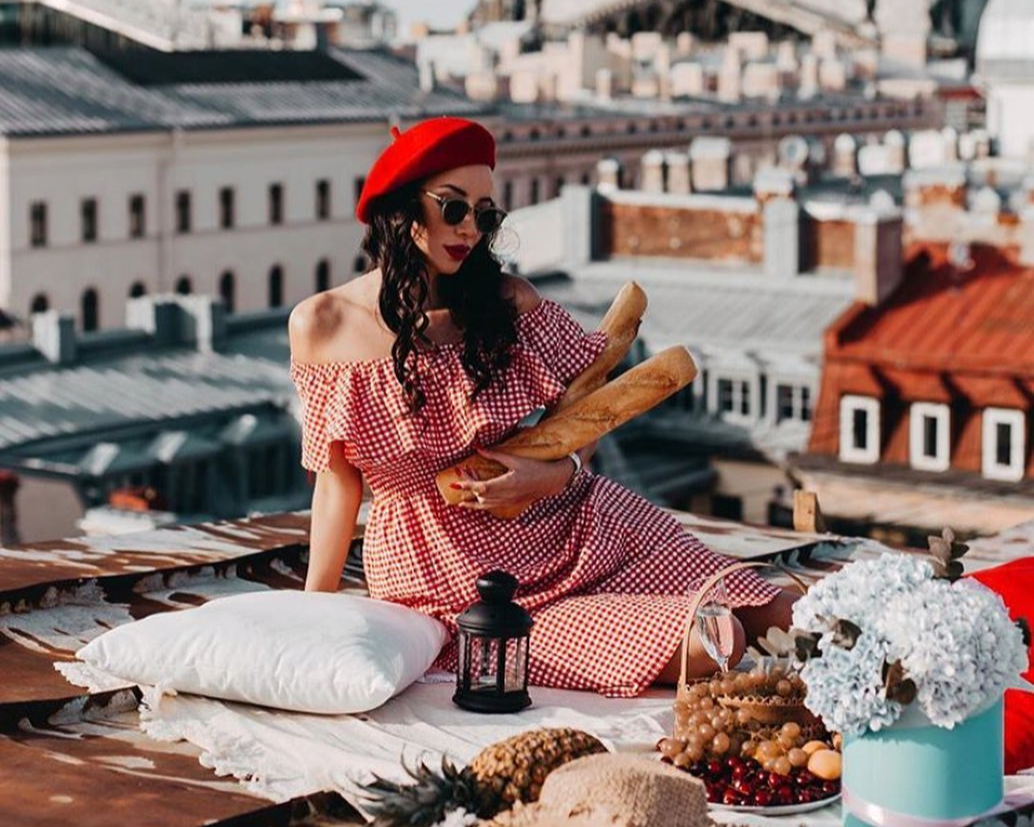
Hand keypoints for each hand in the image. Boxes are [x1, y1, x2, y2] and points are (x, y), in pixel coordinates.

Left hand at [453, 446, 574, 511]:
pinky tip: (473, 501)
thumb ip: (495, 455)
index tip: (455, 483)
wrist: (551, 481)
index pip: (482, 487)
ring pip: (484, 504)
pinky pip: (491, 507)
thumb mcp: (515, 459)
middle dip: (467, 486)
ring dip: (471, 498)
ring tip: (462, 491)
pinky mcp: (510, 504)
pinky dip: (480, 504)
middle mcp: (506, 495)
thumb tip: (478, 448)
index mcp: (507, 483)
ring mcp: (508, 501)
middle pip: (480, 495)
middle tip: (458, 475)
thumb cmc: (535, 467)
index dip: (467, 485)